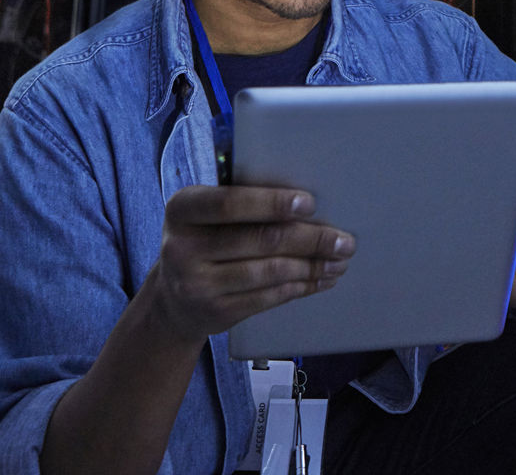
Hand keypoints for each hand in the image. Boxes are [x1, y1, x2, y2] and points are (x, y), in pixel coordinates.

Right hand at [144, 185, 355, 344]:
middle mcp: (182, 247)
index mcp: (182, 209)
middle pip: (260, 239)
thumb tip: (305, 203)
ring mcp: (197, 284)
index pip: (229, 204)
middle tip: (343, 240)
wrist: (172, 300)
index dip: (272, 203)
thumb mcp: (205, 216)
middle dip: (310, 239)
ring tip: (339, 261)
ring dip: (312, 266)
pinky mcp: (216, 312)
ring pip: (270, 271)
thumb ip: (241, 203)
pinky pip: (268, 297)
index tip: (310, 204)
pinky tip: (320, 279)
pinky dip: (301, 287)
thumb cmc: (203, 242)